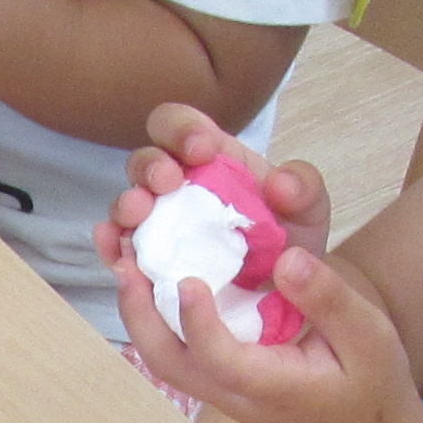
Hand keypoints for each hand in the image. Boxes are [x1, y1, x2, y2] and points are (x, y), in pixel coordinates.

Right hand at [95, 107, 336, 278]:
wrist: (289, 296)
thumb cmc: (291, 240)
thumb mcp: (309, 208)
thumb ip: (303, 186)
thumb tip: (278, 183)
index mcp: (209, 159)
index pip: (178, 126)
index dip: (181, 129)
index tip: (202, 149)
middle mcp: (175, 188)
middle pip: (143, 162)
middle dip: (151, 167)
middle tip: (168, 182)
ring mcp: (158, 227)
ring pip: (126, 205)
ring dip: (127, 206)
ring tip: (138, 215)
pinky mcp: (150, 266)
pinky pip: (120, 252)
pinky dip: (112, 248)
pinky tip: (117, 252)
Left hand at [114, 236, 422, 422]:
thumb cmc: (369, 384)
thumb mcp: (371, 339)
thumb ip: (329, 302)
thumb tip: (287, 259)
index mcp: (272, 385)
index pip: (220, 358)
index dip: (198, 322)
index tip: (189, 279)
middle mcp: (233, 391)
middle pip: (169, 362)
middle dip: (140, 315)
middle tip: (126, 262)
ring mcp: (218, 387)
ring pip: (162, 357)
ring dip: (137, 312)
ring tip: (124, 258)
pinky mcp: (216, 375)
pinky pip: (173, 348)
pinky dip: (151, 312)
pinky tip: (146, 271)